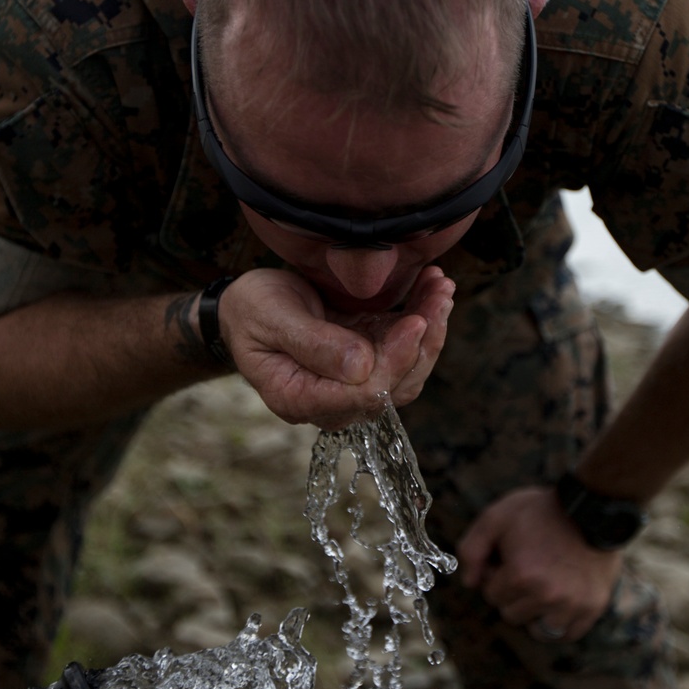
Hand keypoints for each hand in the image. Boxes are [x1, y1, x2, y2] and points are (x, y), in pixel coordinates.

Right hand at [217, 265, 453, 428]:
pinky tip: (431, 290)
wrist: (247, 307)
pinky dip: (423, 323)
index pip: (362, 394)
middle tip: (440, 293)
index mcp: (299, 398)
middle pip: (393, 386)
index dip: (395, 360)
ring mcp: (352, 385)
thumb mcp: (270, 317)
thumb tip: (362, 367)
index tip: (415, 321)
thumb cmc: (250, 310)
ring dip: (430, 330)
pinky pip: (404, 354)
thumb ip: (313, 342)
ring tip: (441, 286)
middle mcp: (331, 402)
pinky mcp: (367, 363)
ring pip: (407, 373)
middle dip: (423, 341)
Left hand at [458, 486, 620, 641]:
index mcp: (520, 575)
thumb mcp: (496, 517)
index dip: (496, 575)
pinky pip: (567, 634)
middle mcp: (547, 595)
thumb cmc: (541, 511)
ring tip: (543, 585)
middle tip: (528, 568)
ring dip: (535, 611)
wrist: (592, 508)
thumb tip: (469, 583)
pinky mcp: (592, 608)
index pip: (491, 595)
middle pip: (511, 614)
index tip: (509, 559)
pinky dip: (559, 623)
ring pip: (537, 629)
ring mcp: (572, 604)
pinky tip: (559, 602)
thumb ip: (472, 549)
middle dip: (513, 594)